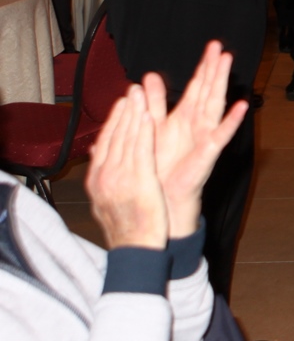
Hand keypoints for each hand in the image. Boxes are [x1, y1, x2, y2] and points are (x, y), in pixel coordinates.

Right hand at [86, 88, 167, 249]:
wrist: (135, 250)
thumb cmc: (127, 227)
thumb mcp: (108, 199)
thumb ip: (104, 175)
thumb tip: (97, 155)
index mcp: (98, 179)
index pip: (105, 143)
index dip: (114, 121)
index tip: (122, 102)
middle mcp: (105, 176)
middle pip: (114, 137)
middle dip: (123, 111)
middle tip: (131, 90)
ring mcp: (120, 178)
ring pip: (126, 139)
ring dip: (133, 114)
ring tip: (139, 94)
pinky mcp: (139, 181)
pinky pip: (141, 151)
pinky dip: (144, 131)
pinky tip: (149, 116)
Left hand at [144, 42, 247, 237]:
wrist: (161, 199)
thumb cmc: (160, 166)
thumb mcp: (152, 128)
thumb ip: (153, 103)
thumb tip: (146, 78)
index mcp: (185, 117)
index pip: (198, 87)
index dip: (205, 67)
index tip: (213, 46)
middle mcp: (198, 124)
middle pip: (209, 91)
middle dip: (215, 69)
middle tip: (222, 48)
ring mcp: (205, 138)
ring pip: (215, 106)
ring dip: (222, 84)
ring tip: (229, 64)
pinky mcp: (207, 155)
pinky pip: (220, 135)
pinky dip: (231, 122)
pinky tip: (241, 107)